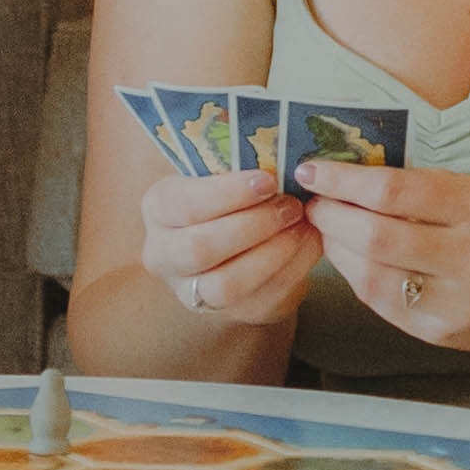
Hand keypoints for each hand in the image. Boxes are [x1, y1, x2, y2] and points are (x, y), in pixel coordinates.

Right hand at [139, 163, 310, 327]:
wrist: (235, 246)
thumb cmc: (228, 198)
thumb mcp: (220, 175)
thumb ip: (239, 167)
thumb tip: (284, 156)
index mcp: (159, 208)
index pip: (185, 204)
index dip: (227, 194)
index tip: (267, 180)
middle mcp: (164, 254)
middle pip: (200, 248)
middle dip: (253, 225)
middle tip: (291, 206)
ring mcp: (193, 292)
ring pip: (227, 284)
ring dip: (273, 253)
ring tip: (303, 225)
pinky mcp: (233, 313)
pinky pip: (263, 299)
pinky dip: (293, 269)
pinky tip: (310, 243)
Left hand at [295, 162, 469, 352]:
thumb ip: (419, 186)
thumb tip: (350, 174)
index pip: (395, 191)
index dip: (344, 180)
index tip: (313, 170)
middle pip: (377, 235)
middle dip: (332, 214)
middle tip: (313, 200)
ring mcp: (455, 302)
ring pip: (372, 275)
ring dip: (336, 247)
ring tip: (326, 227)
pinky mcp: (440, 333)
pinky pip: (381, 303)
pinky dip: (356, 276)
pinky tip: (348, 258)